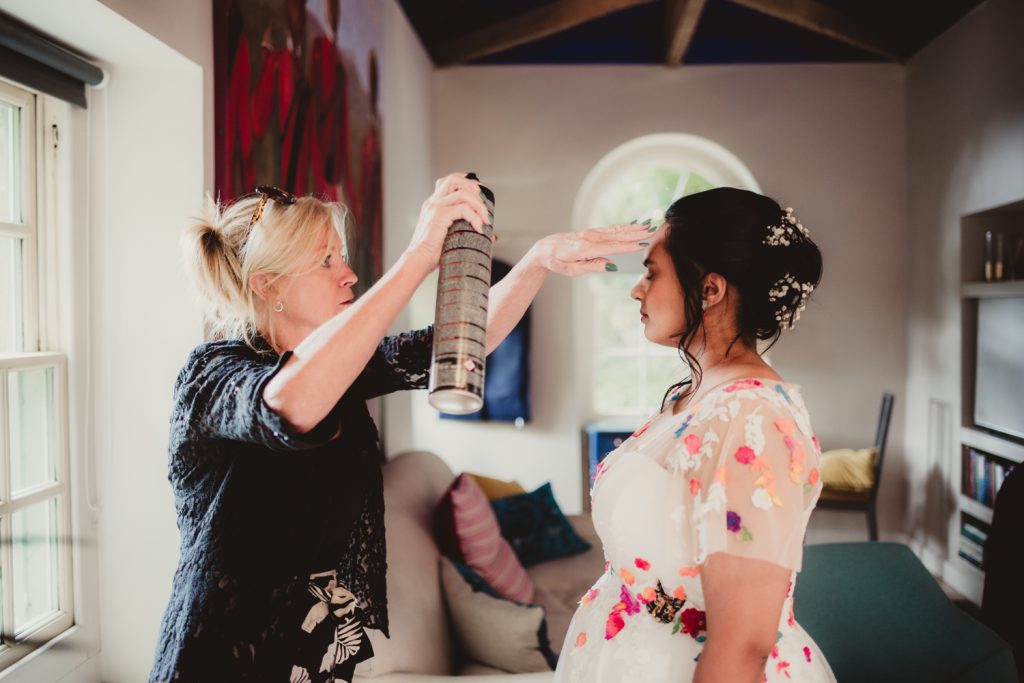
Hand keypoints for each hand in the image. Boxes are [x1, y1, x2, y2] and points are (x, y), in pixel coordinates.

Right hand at [406, 173, 491, 268]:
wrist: (419, 260)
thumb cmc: (432, 253)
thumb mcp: (451, 237)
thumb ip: (467, 231)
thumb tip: (490, 235)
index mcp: (433, 205)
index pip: (448, 182)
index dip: (466, 182)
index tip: (479, 193)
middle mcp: (433, 202)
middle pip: (454, 179)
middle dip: (473, 187)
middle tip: (484, 203)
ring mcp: (435, 206)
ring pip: (463, 192)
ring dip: (479, 204)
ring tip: (486, 219)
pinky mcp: (439, 214)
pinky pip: (464, 209)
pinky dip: (476, 217)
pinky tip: (480, 228)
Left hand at [530, 222, 655, 275]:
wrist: (545, 248)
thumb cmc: (557, 261)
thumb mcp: (572, 270)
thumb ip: (592, 266)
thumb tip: (611, 266)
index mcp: (585, 248)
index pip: (611, 247)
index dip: (628, 246)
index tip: (643, 245)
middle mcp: (590, 238)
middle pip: (617, 235)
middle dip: (635, 233)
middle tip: (652, 230)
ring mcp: (591, 233)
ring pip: (615, 230)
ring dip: (633, 228)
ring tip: (648, 225)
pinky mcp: (592, 232)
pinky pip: (610, 229)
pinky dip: (623, 226)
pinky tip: (633, 225)